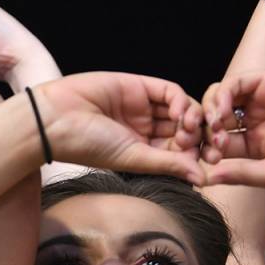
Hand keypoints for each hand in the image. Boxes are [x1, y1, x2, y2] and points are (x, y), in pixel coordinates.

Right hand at [33, 72, 203, 181]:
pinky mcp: (139, 86)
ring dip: (192, 118)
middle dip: (199, 136)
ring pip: (181, 109)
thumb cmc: (87, 145)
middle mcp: (144, 128)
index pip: (179, 150)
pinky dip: (181, 100)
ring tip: (189, 129)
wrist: (56, 119)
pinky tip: (180, 113)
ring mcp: (143, 107)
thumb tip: (202, 179)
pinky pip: (169, 91)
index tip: (208, 161)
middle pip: (185, 129)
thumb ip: (169, 164)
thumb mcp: (133, 158)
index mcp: (142, 150)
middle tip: (202, 144)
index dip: (196, 153)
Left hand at [198, 70, 264, 187]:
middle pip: (212, 120)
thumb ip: (241, 174)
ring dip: (208, 112)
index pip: (216, 145)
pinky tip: (222, 113)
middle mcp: (253, 121)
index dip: (205, 151)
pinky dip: (221, 96)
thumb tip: (207, 180)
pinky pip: (233, 84)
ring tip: (213, 127)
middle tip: (203, 141)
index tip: (204, 161)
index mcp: (253, 145)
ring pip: (218, 99)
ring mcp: (258, 100)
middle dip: (201, 131)